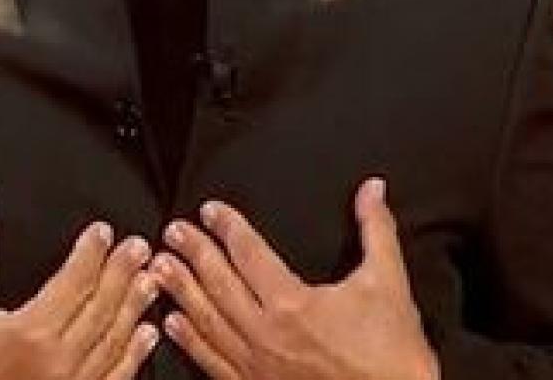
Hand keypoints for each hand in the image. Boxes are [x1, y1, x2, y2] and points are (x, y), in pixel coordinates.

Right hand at [0, 192, 160, 379]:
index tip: (104, 231)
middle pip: (101, 308)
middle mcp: (54, 362)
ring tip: (150, 281)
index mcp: (27, 331)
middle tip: (140, 247)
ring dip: (135, 309)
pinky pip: (112, 379)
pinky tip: (147, 335)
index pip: (74, 281)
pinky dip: (133, 356)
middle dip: (124, 273)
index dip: (92, 252)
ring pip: (113, 343)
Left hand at [149, 177, 438, 379]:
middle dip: (193, 254)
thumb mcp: (389, 283)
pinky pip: (212, 362)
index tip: (210, 211)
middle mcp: (266, 335)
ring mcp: (255, 367)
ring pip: (207, 322)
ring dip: (181, 292)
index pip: (248, 254)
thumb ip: (376, 230)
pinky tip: (172, 325)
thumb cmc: (392, 356)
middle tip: (173, 232)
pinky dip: (189, 342)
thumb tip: (372, 191)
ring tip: (159, 269)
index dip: (227, 227)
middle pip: (218, 284)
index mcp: (292, 304)